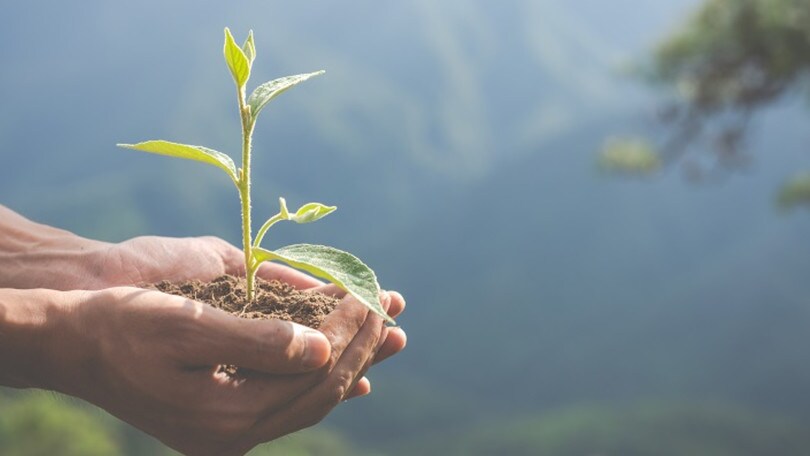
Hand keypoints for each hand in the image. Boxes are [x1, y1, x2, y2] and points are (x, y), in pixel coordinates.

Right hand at [38, 286, 399, 454]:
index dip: (350, 333)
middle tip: (393, 309)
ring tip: (389, 334)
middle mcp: (234, 433)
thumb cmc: (123, 326)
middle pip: (321, 391)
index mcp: (226, 416)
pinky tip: (351, 375)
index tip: (371, 295)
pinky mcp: (224, 420)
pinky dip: (323, 384)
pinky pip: (289, 405)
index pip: (314, 375)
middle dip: (362, 347)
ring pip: (311, 399)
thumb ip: (258, 341)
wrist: (74, 346)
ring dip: (352, 362)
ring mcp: (229, 432)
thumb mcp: (187, 325)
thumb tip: (323, 348)